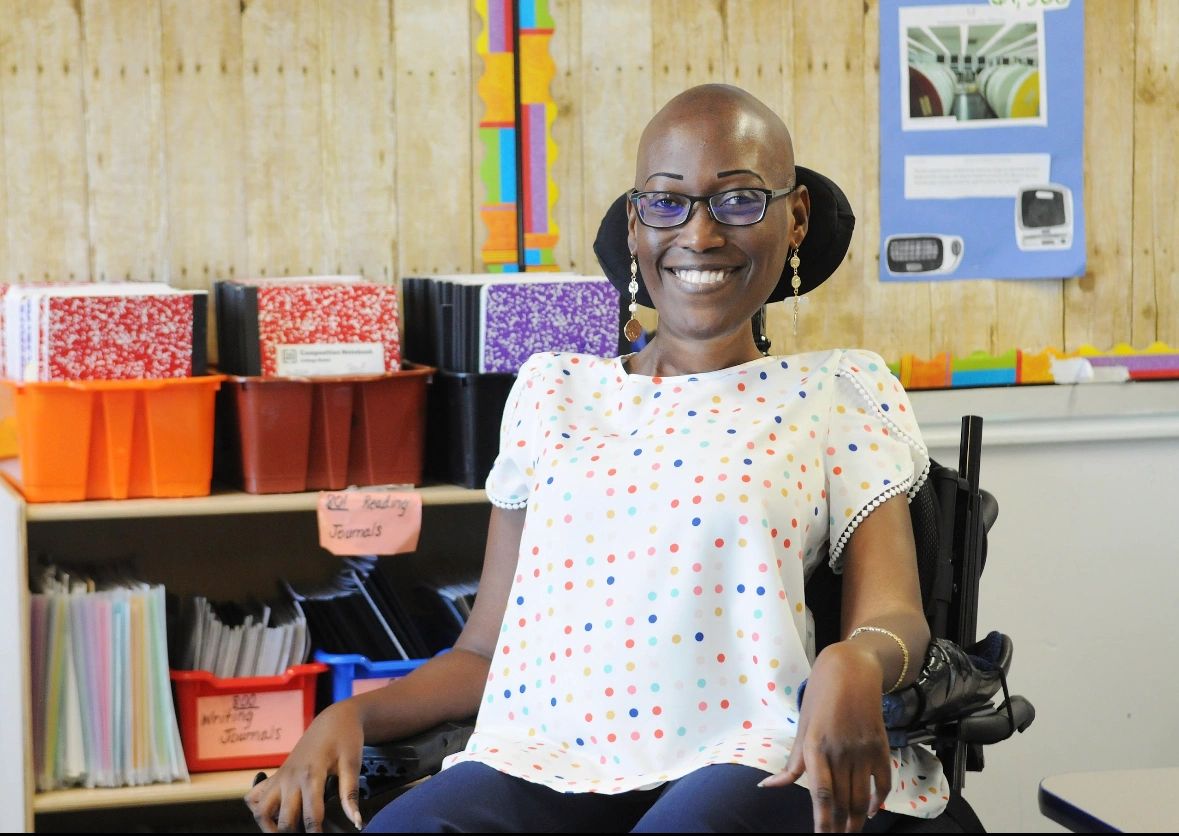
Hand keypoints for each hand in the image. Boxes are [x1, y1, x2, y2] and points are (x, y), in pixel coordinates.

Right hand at [244, 700, 365, 832]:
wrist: (334, 719)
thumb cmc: (345, 738)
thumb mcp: (352, 764)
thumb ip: (350, 795)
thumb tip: (356, 821)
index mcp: (311, 775)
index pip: (311, 816)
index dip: (317, 833)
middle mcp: (290, 778)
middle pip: (284, 819)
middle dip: (294, 833)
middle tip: (308, 835)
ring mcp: (280, 777)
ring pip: (261, 811)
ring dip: (270, 827)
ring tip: (286, 832)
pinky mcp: (276, 776)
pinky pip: (254, 797)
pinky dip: (258, 810)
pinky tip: (272, 816)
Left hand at [759, 642, 892, 831]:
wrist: (851, 670)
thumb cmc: (819, 699)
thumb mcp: (801, 728)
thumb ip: (792, 763)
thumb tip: (769, 786)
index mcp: (816, 746)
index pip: (821, 793)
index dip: (822, 821)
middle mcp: (841, 751)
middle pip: (842, 800)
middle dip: (839, 826)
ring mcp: (864, 750)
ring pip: (862, 797)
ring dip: (856, 820)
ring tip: (849, 832)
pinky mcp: (881, 747)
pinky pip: (884, 782)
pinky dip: (878, 801)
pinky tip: (869, 812)